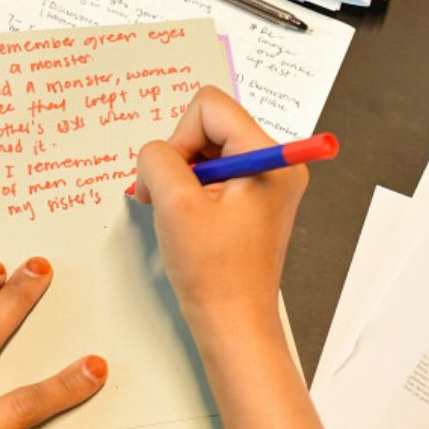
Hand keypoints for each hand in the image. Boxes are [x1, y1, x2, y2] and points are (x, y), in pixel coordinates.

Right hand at [131, 86, 306, 340]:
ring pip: (207, 149)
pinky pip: (213, 173)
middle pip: (210, 125)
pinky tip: (186, 219)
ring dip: (181, 176)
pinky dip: (190, 190)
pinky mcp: (253, 200)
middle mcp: (274, 163)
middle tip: (167, 199)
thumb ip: (158, 159)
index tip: (172, 179)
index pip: (210, 106)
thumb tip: (154, 151)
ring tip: (176, 213)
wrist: (233, 322)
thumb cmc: (215, 274)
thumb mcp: (174, 204)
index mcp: (269, 157)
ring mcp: (265, 182)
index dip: (179, 136)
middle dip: (179, 158)